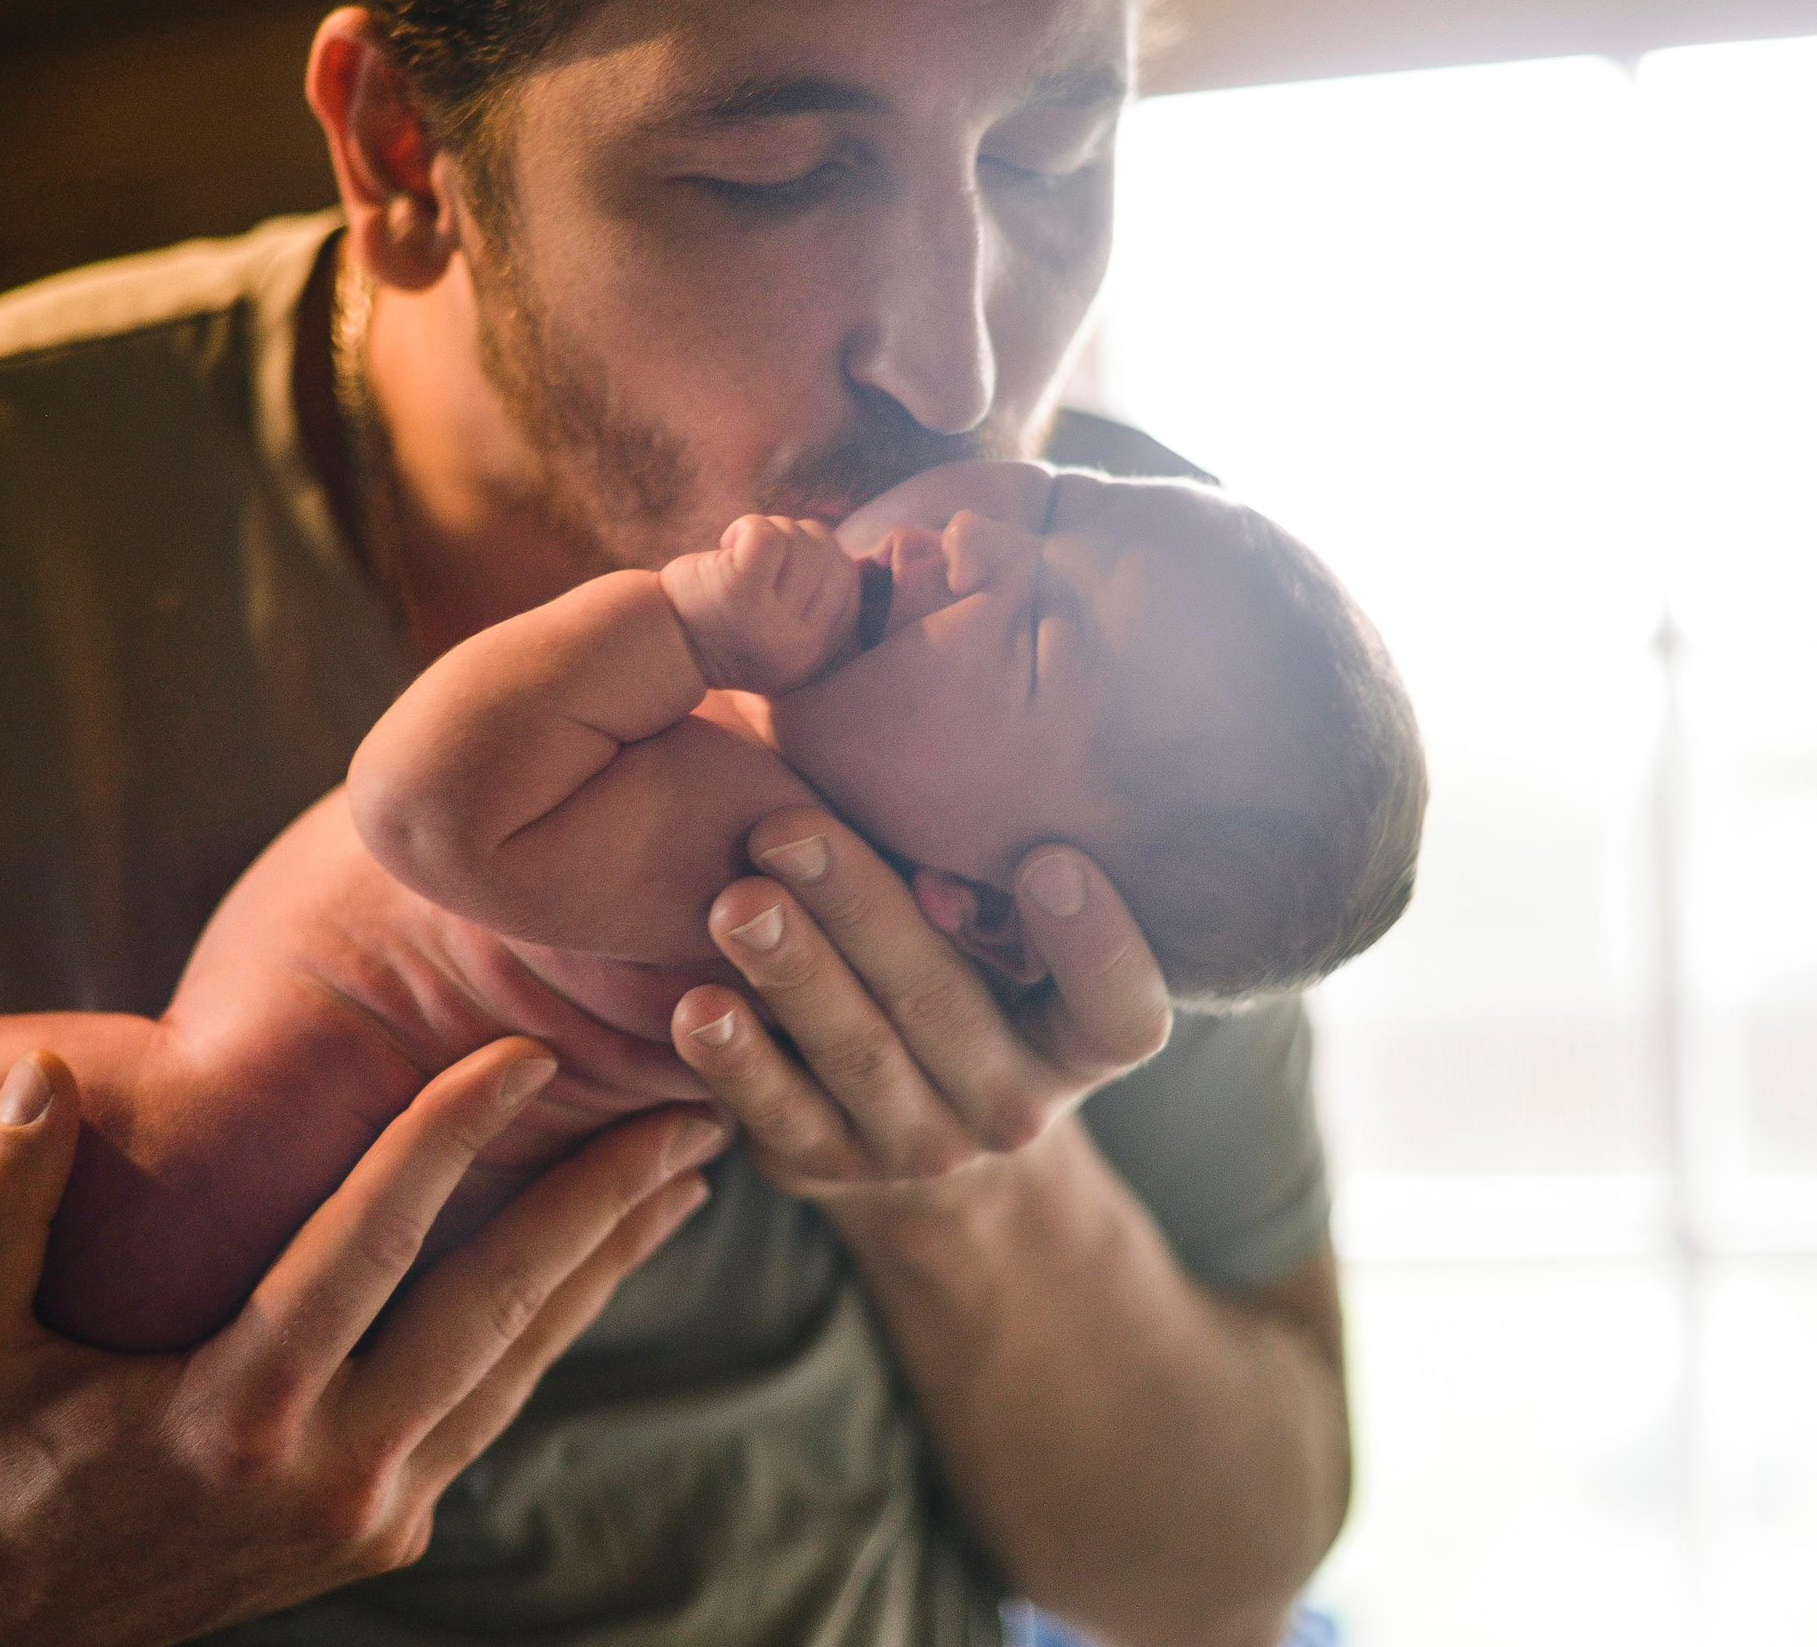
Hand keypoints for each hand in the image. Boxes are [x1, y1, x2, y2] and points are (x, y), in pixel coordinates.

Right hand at [0, 1040, 723, 1646]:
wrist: (4, 1632)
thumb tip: (38, 1071)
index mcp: (229, 1411)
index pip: (370, 1243)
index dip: (452, 1135)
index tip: (530, 1049)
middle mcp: (326, 1471)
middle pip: (499, 1306)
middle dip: (602, 1197)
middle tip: (690, 1105)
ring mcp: (373, 1514)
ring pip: (522, 1362)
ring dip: (608, 1258)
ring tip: (682, 1168)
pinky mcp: (393, 1535)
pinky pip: (495, 1404)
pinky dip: (557, 1321)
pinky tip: (603, 1253)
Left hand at [659, 515, 862, 693]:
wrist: (658, 643)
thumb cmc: (722, 624)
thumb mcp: (783, 630)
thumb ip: (822, 604)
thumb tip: (867, 562)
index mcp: (818, 657)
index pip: (851, 580)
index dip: (819, 558)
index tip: (779, 572)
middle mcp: (803, 648)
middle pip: (831, 554)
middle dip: (795, 541)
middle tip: (757, 561)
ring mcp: (773, 623)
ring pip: (801, 540)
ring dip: (767, 532)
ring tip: (738, 559)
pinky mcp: (742, 594)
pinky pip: (768, 534)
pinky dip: (745, 526)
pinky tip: (725, 547)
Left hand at [668, 809, 1171, 1207]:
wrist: (896, 1096)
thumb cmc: (944, 936)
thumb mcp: (987, 896)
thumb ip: (977, 821)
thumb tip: (940, 648)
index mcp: (1079, 1034)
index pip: (1122, 1012)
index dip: (1098, 946)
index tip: (1048, 855)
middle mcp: (1014, 1099)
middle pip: (948, 1007)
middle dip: (864, 913)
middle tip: (788, 829)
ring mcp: (920, 1144)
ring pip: (861, 1057)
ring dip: (794, 976)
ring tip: (735, 904)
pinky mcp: (826, 1168)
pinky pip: (780, 1119)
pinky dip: (736, 1064)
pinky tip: (694, 1007)